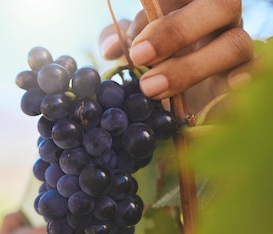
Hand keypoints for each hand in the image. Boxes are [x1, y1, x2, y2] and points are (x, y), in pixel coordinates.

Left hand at [100, 0, 252, 111]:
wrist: (174, 91)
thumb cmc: (153, 57)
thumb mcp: (131, 43)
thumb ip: (119, 37)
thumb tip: (111, 48)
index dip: (160, 8)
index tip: (132, 37)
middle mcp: (218, 15)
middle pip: (221, 5)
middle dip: (177, 31)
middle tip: (139, 56)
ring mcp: (236, 42)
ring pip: (234, 44)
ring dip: (190, 68)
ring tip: (150, 87)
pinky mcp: (245, 74)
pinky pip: (256, 72)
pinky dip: (244, 79)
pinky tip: (226, 87)